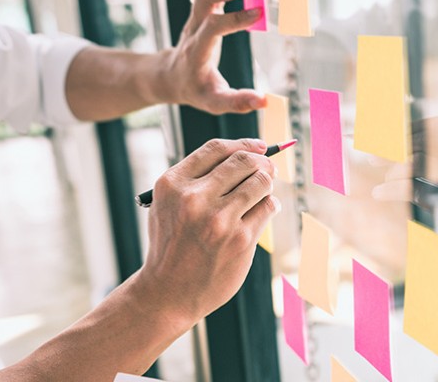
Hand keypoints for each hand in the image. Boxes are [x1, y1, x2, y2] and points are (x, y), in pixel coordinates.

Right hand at [139, 139, 280, 324]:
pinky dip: (270, 205)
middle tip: (269, 167)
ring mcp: (219, 219)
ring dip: (268, 182)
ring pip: (261, 182)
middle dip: (262, 161)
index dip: (243, 143)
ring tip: (264, 190)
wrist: (168, 293)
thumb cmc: (172, 244)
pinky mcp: (240, 239)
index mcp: (172, 184)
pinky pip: (267, 207)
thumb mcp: (168, 205)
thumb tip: (247, 153)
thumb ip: (196, 179)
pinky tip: (263, 210)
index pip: (216, 149)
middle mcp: (194, 198)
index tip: (259, 145)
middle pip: (243, 161)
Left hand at [162, 0, 266, 114]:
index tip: (259, 13)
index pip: (213, 27)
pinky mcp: (200, 9)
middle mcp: (194, 28)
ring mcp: (195, 15)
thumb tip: (263, 101)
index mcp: (197, 50)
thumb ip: (237, 102)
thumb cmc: (194, 89)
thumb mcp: (213, 103)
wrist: (172, 76)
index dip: (235, 18)